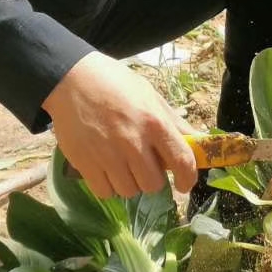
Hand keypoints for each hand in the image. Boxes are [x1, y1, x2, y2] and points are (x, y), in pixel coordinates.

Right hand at [41, 51, 196, 199]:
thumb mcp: (150, 95)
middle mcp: (133, 141)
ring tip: (121, 163)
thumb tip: (199, 142)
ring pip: (129, 191)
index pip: (182, 162)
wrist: (71, 79)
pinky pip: (105, 192)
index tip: (183, 184)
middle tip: (143, 164)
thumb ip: (174, 123)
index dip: (187, 179)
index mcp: (154, 122)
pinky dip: (108, 185)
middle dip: (151, 178)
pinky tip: (105, 168)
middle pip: (153, 184)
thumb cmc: (115, 84)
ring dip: (129, 182)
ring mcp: (107, 155)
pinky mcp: (85, 164)